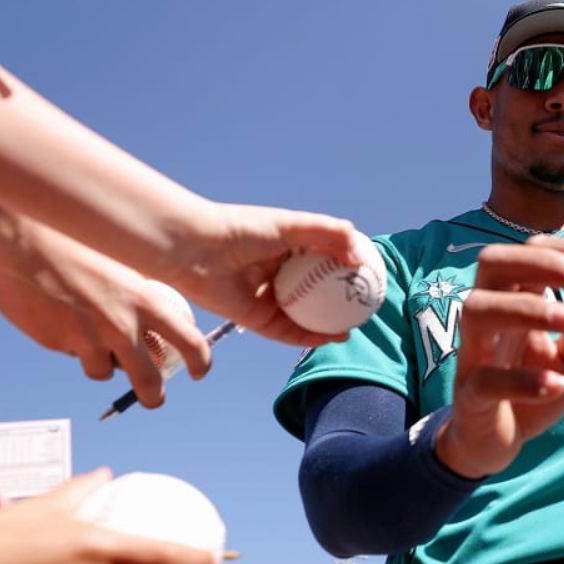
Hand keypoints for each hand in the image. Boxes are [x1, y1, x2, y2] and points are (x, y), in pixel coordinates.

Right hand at [0, 208, 210, 407]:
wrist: (19, 236)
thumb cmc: (72, 242)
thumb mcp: (120, 265)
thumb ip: (135, 297)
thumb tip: (146, 326)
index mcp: (144, 300)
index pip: (189, 341)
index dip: (199, 362)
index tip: (199, 371)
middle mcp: (119, 325)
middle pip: (149, 381)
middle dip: (154, 396)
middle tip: (154, 397)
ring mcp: (86, 339)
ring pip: (103, 371)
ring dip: (102, 362)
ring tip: (91, 335)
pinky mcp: (56, 343)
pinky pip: (71, 353)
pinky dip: (71, 343)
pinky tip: (61, 315)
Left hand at [165, 202, 361, 347]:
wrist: (196, 251)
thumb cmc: (241, 229)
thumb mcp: (292, 225)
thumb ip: (329, 233)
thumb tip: (360, 256)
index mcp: (285, 245)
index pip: (322, 258)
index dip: (345, 267)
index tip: (368, 276)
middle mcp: (276, 272)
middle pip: (314, 289)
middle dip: (339, 300)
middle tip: (365, 306)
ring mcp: (266, 297)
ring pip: (303, 314)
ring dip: (329, 324)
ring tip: (354, 327)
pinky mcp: (255, 319)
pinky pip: (287, 332)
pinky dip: (310, 337)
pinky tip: (332, 337)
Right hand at [435, 236, 563, 478]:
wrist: (492, 440)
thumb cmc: (528, 388)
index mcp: (510, 299)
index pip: (530, 251)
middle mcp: (486, 317)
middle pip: (492, 262)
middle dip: (542, 263)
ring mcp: (473, 355)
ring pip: (478, 310)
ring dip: (528, 309)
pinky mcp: (470, 397)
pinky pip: (485, 381)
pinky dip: (522, 381)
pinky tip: (557, 385)